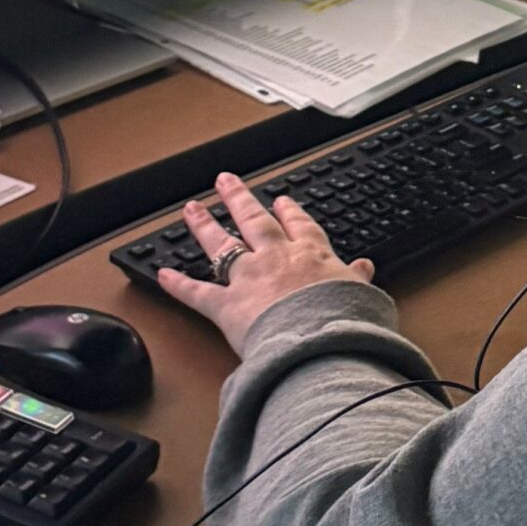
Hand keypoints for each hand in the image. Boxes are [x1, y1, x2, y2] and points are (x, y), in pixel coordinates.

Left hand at [156, 172, 375, 355]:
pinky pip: (197, 293)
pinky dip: (178, 286)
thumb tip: (365, 267)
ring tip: (191, 207)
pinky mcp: (227, 306)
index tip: (282, 201)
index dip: (289, 211)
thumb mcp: (361, 297)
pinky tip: (161, 275)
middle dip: (238, 199)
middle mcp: (276, 258)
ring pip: (221, 244)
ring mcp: (248, 278)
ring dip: (204, 225)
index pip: (299, 226)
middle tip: (225, 182)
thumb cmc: (344, 323)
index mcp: (312, 256)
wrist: (320, 343)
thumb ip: (357, 279)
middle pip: (254, 221)